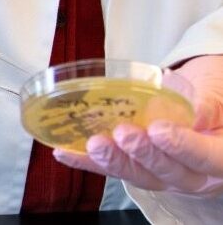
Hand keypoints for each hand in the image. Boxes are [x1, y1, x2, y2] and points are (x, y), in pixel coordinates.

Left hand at [54, 55, 222, 196]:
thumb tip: (195, 112)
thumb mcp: (218, 94)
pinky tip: (64, 152)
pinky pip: (112, 170)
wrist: (202, 104)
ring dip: (113, 161)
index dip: (183, 147)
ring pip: (138, 176)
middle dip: (142, 154)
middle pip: (169, 172)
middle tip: (122, 133)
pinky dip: (87, 162)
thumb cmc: (214, 97)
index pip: (206, 158)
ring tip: (93, 144)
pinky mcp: (137, 170)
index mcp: (220, 155)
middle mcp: (194, 173)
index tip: (160, 130)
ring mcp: (163, 175)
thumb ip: (208, 104)